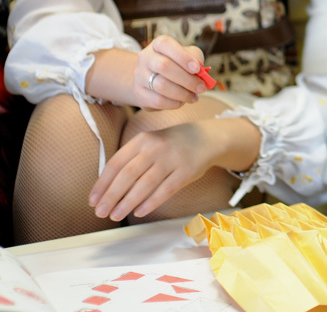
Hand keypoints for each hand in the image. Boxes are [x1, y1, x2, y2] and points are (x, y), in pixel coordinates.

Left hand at [89, 121, 217, 220]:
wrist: (206, 138)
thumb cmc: (172, 145)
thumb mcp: (150, 143)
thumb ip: (132, 160)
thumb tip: (106, 188)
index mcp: (142, 140)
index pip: (116, 163)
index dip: (102, 184)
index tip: (92, 200)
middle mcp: (156, 147)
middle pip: (128, 175)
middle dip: (111, 196)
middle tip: (100, 213)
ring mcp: (172, 159)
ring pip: (145, 184)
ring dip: (127, 202)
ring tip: (115, 216)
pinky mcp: (186, 171)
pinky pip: (166, 189)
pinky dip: (151, 202)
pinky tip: (139, 212)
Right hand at [133, 36, 207, 109]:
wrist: (151, 78)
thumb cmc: (177, 63)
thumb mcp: (188, 55)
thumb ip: (196, 59)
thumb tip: (201, 72)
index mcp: (158, 44)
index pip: (165, 44)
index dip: (182, 56)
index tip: (197, 68)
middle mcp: (145, 58)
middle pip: (163, 66)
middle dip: (187, 79)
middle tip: (201, 87)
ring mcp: (139, 76)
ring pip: (161, 86)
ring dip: (182, 93)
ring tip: (194, 97)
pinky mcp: (139, 94)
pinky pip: (158, 101)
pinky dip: (174, 103)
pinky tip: (182, 101)